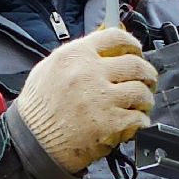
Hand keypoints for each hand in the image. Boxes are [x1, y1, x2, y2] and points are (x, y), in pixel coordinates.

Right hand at [14, 27, 157, 173]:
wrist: (31, 142)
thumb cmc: (38, 107)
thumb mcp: (50, 68)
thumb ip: (78, 57)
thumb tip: (105, 52)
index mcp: (76, 55)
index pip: (116, 37)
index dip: (132, 43)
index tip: (137, 51)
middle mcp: (91, 73)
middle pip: (135, 64)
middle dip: (147, 72)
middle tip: (148, 79)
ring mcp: (102, 99)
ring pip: (141, 91)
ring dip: (146, 97)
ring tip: (143, 102)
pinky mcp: (110, 123)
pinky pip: (138, 118)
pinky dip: (141, 120)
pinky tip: (136, 121)